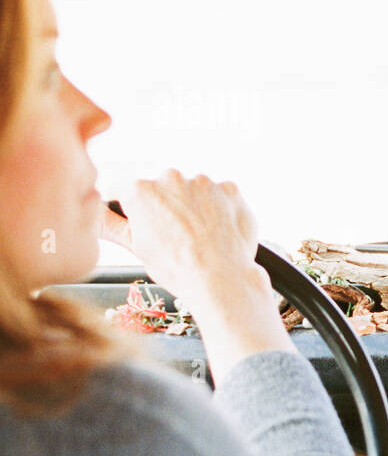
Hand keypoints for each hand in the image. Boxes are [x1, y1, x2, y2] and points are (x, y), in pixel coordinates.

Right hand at [100, 170, 293, 382]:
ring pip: (194, 190)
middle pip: (163, 187)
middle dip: (166, 205)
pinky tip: (220, 230)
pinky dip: (221, 208)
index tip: (139, 220)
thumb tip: (91, 214)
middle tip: (175, 235)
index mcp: (139, 189)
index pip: (124, 189)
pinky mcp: (229, 189)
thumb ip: (111, 224)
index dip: (129, 206)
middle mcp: (170, 177)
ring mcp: (203, 181)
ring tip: (200, 235)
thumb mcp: (135, 246)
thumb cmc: (175, 267)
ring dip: (195, 205)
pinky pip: (221, 194)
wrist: (220, 278)